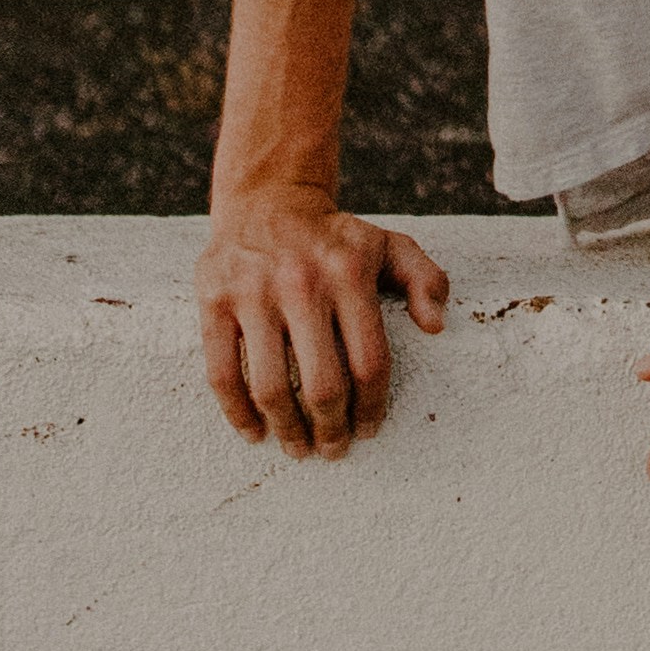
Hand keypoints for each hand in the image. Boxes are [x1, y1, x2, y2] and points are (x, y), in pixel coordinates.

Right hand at [199, 190, 449, 456]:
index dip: (371, 407)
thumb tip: (436, 326)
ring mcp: (252, 292)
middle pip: (322, 384)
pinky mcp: (213, 300)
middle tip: (333, 449)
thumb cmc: (335, 240)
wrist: (266, 201)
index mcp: (349, 272)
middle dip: (331, 429)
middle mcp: (301, 282)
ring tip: (298, 447)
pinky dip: (237, 413)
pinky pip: (222, 373)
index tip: (369, 429)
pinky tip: (255, 432)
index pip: (369, 362)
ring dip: (287, 430)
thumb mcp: (389, 246)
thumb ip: (425, 279)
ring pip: (271, 387)